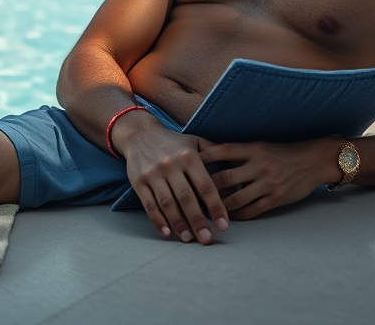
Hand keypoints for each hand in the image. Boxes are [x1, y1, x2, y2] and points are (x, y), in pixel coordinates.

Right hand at [112, 114, 228, 243]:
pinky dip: (158, 220)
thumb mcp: (194, 141)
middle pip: (187, 198)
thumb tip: (236, 166)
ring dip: (179, 224)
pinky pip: (149, 205)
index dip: (216, 207)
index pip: (206, 186)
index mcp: (189, 156)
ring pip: (168, 204)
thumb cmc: (173, 142)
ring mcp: (153, 174)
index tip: (224, 225)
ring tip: (188, 239)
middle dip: (198, 221)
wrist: (141, 135)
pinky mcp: (139, 182)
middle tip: (207, 239)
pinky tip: (167, 233)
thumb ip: (214, 153)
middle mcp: (171, 165)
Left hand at [198, 137, 338, 219]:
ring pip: (236, 198)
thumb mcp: (263, 147)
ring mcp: (268, 183)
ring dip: (219, 206)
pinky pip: (251, 210)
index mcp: (255, 148)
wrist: (313, 161)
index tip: (187, 161)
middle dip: (206, 188)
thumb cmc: (284, 152)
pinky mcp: (276, 199)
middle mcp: (260, 165)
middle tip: (190, 194)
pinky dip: (237, 215)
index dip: (205, 156)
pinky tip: (227, 217)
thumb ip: (241, 153)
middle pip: (225, 178)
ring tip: (204, 211)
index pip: (224, 150)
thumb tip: (213, 158)